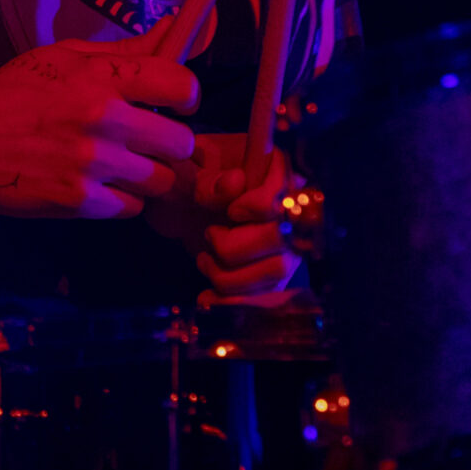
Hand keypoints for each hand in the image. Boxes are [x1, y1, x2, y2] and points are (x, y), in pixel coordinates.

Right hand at [0, 27, 199, 218]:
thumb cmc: (12, 90)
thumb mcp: (65, 56)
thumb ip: (124, 51)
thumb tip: (176, 28)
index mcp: (101, 77)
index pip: (180, 85)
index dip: (187, 98)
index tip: (176, 104)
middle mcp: (102, 119)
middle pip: (181, 142)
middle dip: (172, 142)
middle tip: (152, 141)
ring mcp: (91, 164)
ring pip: (162, 180)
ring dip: (149, 174)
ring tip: (125, 164)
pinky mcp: (77, 202)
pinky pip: (132, 208)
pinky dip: (123, 199)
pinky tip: (101, 184)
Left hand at [179, 134, 302, 303]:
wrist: (180, 207)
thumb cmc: (186, 180)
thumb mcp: (189, 171)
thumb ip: (209, 177)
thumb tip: (235, 183)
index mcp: (273, 168)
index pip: (286, 190)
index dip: (259, 205)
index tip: (232, 211)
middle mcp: (290, 205)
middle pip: (283, 237)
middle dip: (236, 247)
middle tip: (210, 236)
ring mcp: (287, 242)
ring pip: (276, 270)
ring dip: (231, 275)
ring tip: (205, 262)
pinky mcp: (275, 272)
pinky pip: (267, 296)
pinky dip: (235, 301)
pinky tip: (208, 297)